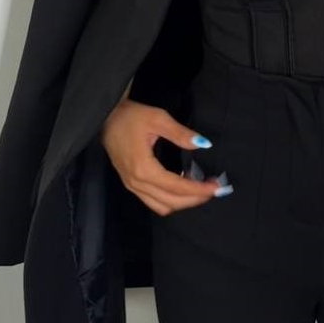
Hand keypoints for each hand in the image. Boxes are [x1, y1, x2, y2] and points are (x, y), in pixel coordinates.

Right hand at [99, 98, 226, 216]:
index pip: (176, 187)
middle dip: (195, 199)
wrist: (106, 117)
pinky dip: (170, 200)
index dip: (199, 190)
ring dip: (182, 202)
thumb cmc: (130, 116)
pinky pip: (152, 202)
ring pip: (161, 206)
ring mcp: (132, 186)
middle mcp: (136, 183)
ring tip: (199, 190)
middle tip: (213, 189)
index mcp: (143, 169)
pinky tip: (181, 188)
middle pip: (171, 202)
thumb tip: (203, 144)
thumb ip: (181, 133)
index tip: (217, 187)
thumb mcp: (158, 119)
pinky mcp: (130, 184)